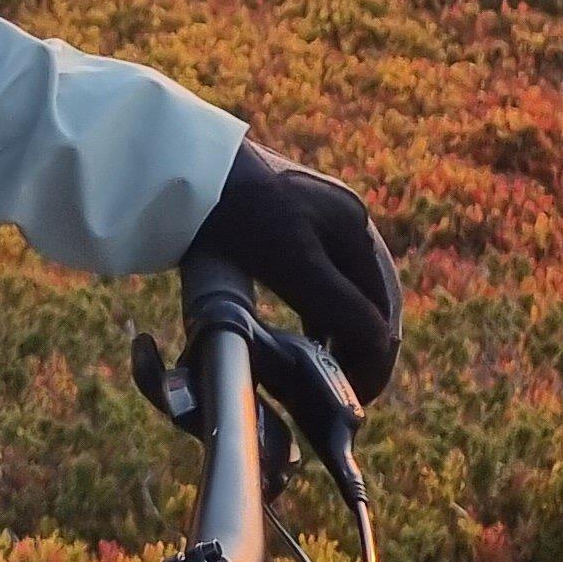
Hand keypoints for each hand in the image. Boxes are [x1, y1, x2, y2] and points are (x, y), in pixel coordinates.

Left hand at [195, 138, 402, 399]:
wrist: (180, 167)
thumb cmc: (238, 214)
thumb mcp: (297, 266)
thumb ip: (343, 308)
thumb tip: (379, 348)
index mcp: (354, 222)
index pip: (382, 305)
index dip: (376, 356)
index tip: (360, 394)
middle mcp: (344, 213)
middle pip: (370, 295)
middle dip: (367, 344)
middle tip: (352, 386)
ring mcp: (316, 211)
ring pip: (346, 287)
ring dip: (345, 329)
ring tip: (331, 366)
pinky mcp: (286, 216)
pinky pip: (321, 273)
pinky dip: (323, 308)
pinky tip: (309, 333)